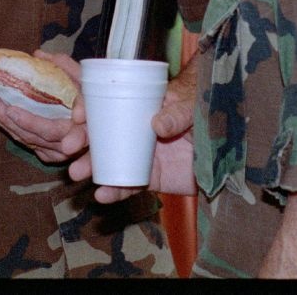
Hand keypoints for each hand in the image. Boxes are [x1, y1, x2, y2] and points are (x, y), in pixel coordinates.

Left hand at [0, 51, 85, 164]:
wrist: (105, 129)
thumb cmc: (95, 100)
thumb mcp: (87, 79)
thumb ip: (65, 66)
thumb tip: (38, 55)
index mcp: (81, 126)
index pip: (53, 128)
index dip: (31, 122)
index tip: (11, 110)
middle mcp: (69, 145)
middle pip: (32, 134)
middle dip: (9, 118)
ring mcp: (58, 153)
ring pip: (26, 139)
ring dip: (3, 121)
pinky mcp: (50, 155)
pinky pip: (26, 142)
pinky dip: (9, 127)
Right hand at [67, 60, 199, 202]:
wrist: (230, 148)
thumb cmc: (209, 114)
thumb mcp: (194, 107)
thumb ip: (178, 114)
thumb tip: (157, 124)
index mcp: (140, 104)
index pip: (107, 101)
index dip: (89, 107)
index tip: (78, 115)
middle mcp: (134, 128)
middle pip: (100, 132)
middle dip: (80, 139)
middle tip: (66, 147)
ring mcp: (140, 153)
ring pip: (108, 159)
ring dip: (90, 166)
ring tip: (76, 172)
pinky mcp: (150, 177)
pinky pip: (127, 185)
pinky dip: (114, 190)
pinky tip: (102, 195)